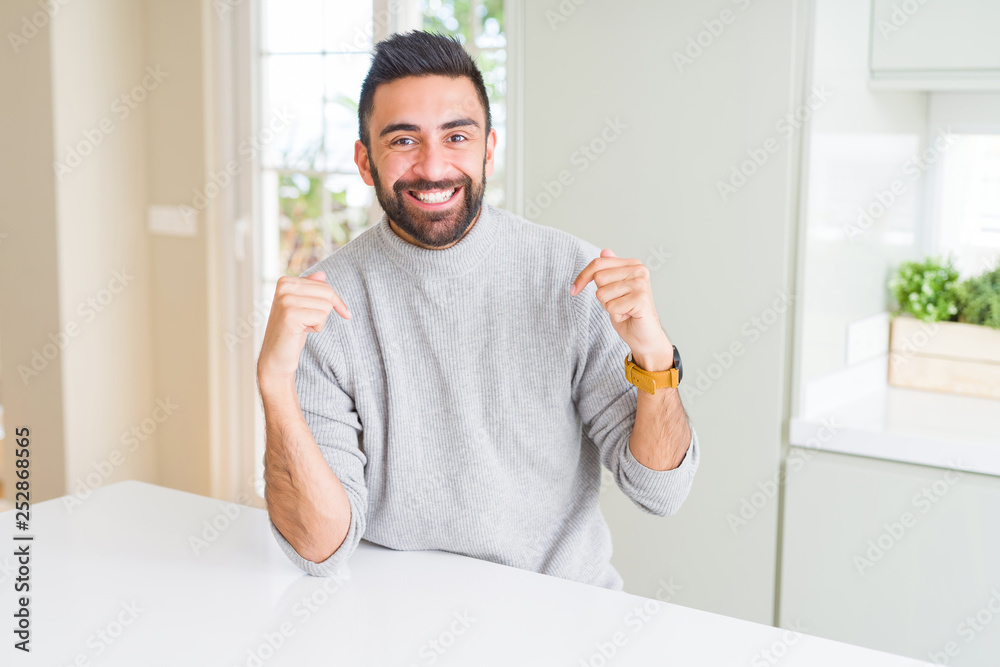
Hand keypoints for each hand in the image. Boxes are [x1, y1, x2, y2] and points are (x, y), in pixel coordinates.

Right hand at [257, 271, 350, 389]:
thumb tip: (322, 274)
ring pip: (326, 306)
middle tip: (308, 323)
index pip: (324, 285)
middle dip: (325, 311)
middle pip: (327, 293)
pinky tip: (300, 332)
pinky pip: (321, 317)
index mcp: (285, 281)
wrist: (276, 358)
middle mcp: (284, 287)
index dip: (335, 301)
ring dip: (319, 321)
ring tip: (302, 327)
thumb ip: (309, 290)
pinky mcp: (290, 315)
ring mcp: (286, 300)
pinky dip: (317, 328)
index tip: (342, 313)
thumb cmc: (291, 332)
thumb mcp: (302, 308)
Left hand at [571, 249, 671, 370]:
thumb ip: (611, 270)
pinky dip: (616, 315)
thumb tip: (604, 251)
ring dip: (609, 307)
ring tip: (625, 310)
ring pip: (602, 294)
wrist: (645, 337)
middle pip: (598, 278)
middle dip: (602, 296)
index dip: (582, 277)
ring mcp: (641, 284)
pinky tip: (628, 315)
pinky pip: (610, 306)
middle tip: (619, 304)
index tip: (574, 290)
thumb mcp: (614, 290)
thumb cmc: (629, 313)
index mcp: (633, 265)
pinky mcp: (640, 299)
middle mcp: (639, 270)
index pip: (597, 263)